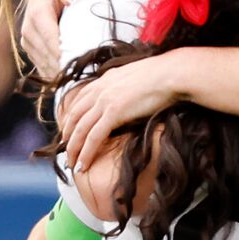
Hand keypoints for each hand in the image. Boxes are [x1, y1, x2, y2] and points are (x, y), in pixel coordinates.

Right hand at [20, 0, 77, 81]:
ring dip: (61, 74)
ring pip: (45, 65)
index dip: (63, 53)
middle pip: (48, 55)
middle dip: (66, 67)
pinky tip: (71, 80)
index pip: (50, 38)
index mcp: (37, 13)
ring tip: (80, 83)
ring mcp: (28, 42)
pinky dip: (56, 75)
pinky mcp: (31, 51)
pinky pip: (43, 68)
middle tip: (86, 78)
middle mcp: (28, 30)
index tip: (78, 64)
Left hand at [60, 53, 186, 171]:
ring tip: (73, 165)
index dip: (70, 120)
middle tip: (67, 154)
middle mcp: (99, 90)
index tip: (68, 135)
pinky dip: (86, 152)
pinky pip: (94, 136)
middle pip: (74, 117)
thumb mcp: (135, 79)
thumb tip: (127, 99)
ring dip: (74, 150)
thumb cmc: (163, 77)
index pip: (78, 102)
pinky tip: (83, 165)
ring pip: (80, 129)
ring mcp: (105, 101)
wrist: (172, 74)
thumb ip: (124, 88)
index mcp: (104, 80)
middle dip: (67, 138)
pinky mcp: (114, 112)